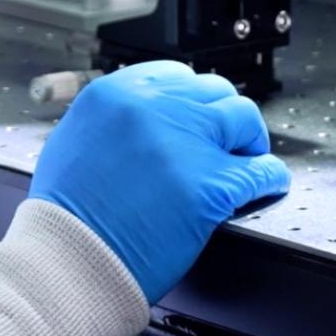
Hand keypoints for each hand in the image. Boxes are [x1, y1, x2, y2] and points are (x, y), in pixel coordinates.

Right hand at [30, 61, 290, 303]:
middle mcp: (152, 108)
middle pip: (214, 93)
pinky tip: (265, 186)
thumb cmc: (66, 215)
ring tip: (245, 162)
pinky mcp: (212, 185)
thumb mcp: (74, 142)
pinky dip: (269, 178)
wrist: (70, 259)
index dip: (191, 101)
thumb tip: (141, 124)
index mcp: (114, 94)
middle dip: (221, 119)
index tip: (196, 118)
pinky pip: (263, 170)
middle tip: (223, 143)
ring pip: (244, 120)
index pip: (176, 76)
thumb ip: (112, 123)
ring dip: (247, 141)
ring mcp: (186, 143)